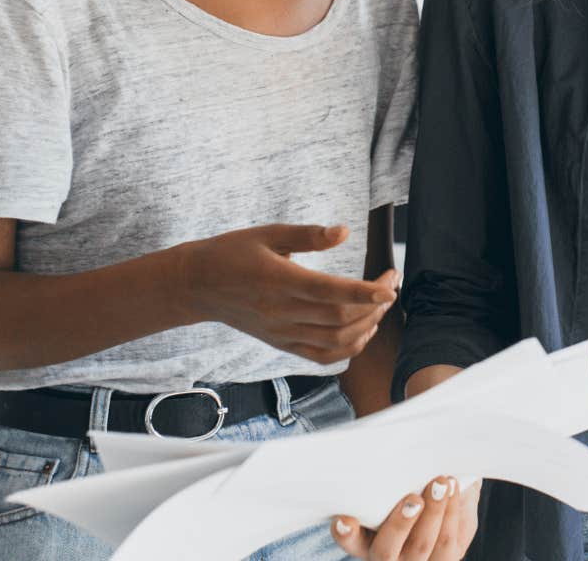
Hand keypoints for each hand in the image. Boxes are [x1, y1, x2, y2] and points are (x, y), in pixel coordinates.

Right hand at [179, 224, 396, 365]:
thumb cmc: (232, 253)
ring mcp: (281, 332)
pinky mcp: (280, 343)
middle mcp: (282, 312)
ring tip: (381, 306)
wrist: (197, 285)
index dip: (365, 292)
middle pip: (339, 319)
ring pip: (334, 341)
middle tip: (390, 283)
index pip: (331, 292)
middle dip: (374, 304)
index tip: (390, 284)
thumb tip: (345, 232)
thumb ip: (308, 235)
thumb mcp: (268, 234)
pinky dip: (347, 349)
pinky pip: (320, 356)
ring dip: (366, 326)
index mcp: (280, 281)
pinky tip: (362, 331)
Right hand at [331, 475, 479, 560]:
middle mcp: (386, 554)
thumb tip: (387, 447)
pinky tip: (453, 489)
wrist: (446, 500)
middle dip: (400, 525)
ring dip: (434, 514)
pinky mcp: (442, 558)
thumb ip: (390, 473)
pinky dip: (452, 514)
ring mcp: (414, 559)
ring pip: (421, 546)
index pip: (350, 540)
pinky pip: (447, 543)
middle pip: (385, 551)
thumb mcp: (397, 481)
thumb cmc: (412, 484)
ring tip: (442, 484)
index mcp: (365, 539)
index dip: (345, 533)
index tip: (344, 519)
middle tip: (413, 500)